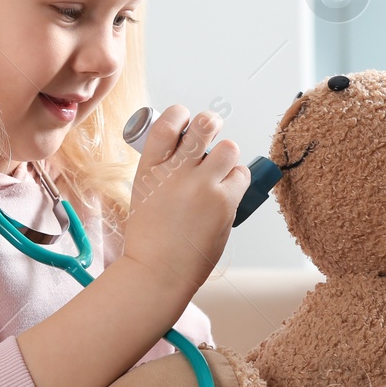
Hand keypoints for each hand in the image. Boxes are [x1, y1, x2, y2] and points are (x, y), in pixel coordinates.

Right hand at [123, 104, 250, 291]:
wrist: (159, 271)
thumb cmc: (151, 238)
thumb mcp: (144, 193)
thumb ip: (163, 169)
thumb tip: (185, 150)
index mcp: (150, 167)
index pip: (167, 122)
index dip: (180, 115)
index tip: (185, 121)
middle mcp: (175, 172)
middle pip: (203, 125)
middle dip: (210, 123)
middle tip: (211, 131)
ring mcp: (201, 186)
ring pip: (229, 148)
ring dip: (227, 156)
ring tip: (219, 170)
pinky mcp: (223, 202)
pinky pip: (241, 175)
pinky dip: (237, 180)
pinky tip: (226, 192)